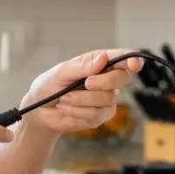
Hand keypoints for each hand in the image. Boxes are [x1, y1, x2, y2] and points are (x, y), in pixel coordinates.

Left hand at [20, 49, 142, 134]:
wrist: (40, 111)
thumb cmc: (49, 86)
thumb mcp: (60, 72)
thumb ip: (81, 66)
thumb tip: (103, 59)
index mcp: (99, 62)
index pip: (122, 58)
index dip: (132, 60)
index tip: (133, 66)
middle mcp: (106, 79)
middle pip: (121, 78)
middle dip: (102, 82)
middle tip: (85, 83)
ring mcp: (106, 98)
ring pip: (107, 99)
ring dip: (82, 100)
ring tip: (65, 99)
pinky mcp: (101, 115)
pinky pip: (98, 114)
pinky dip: (79, 112)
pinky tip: (68, 109)